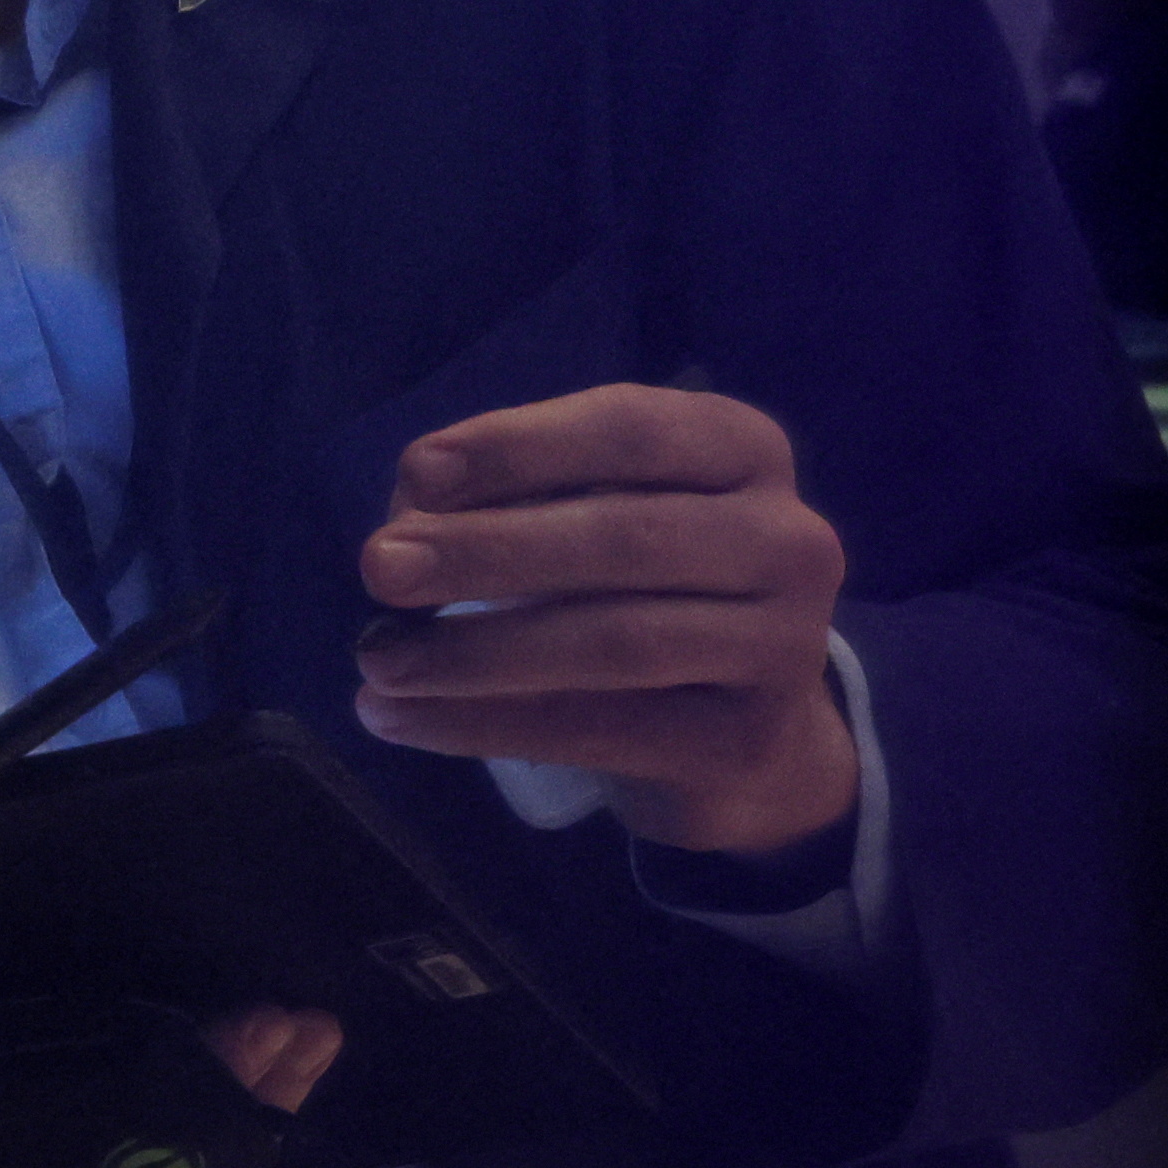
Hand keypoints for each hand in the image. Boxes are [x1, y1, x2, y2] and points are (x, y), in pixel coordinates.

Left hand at [354, 383, 854, 855]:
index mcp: (745, 450)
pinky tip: (400, 718)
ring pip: (612, 640)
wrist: (745, 733)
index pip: (629, 428)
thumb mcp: (594, 515)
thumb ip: (514, 498)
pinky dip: (484, 723)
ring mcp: (786, 644)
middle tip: (378, 567)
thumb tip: (407, 523)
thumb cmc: (645, 588)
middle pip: (620, 536)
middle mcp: (789, 538)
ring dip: (473, 651)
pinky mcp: (750, 740)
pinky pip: (598, 730)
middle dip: (484, 550)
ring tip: (377, 657)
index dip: (518, 447)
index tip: (416, 474)